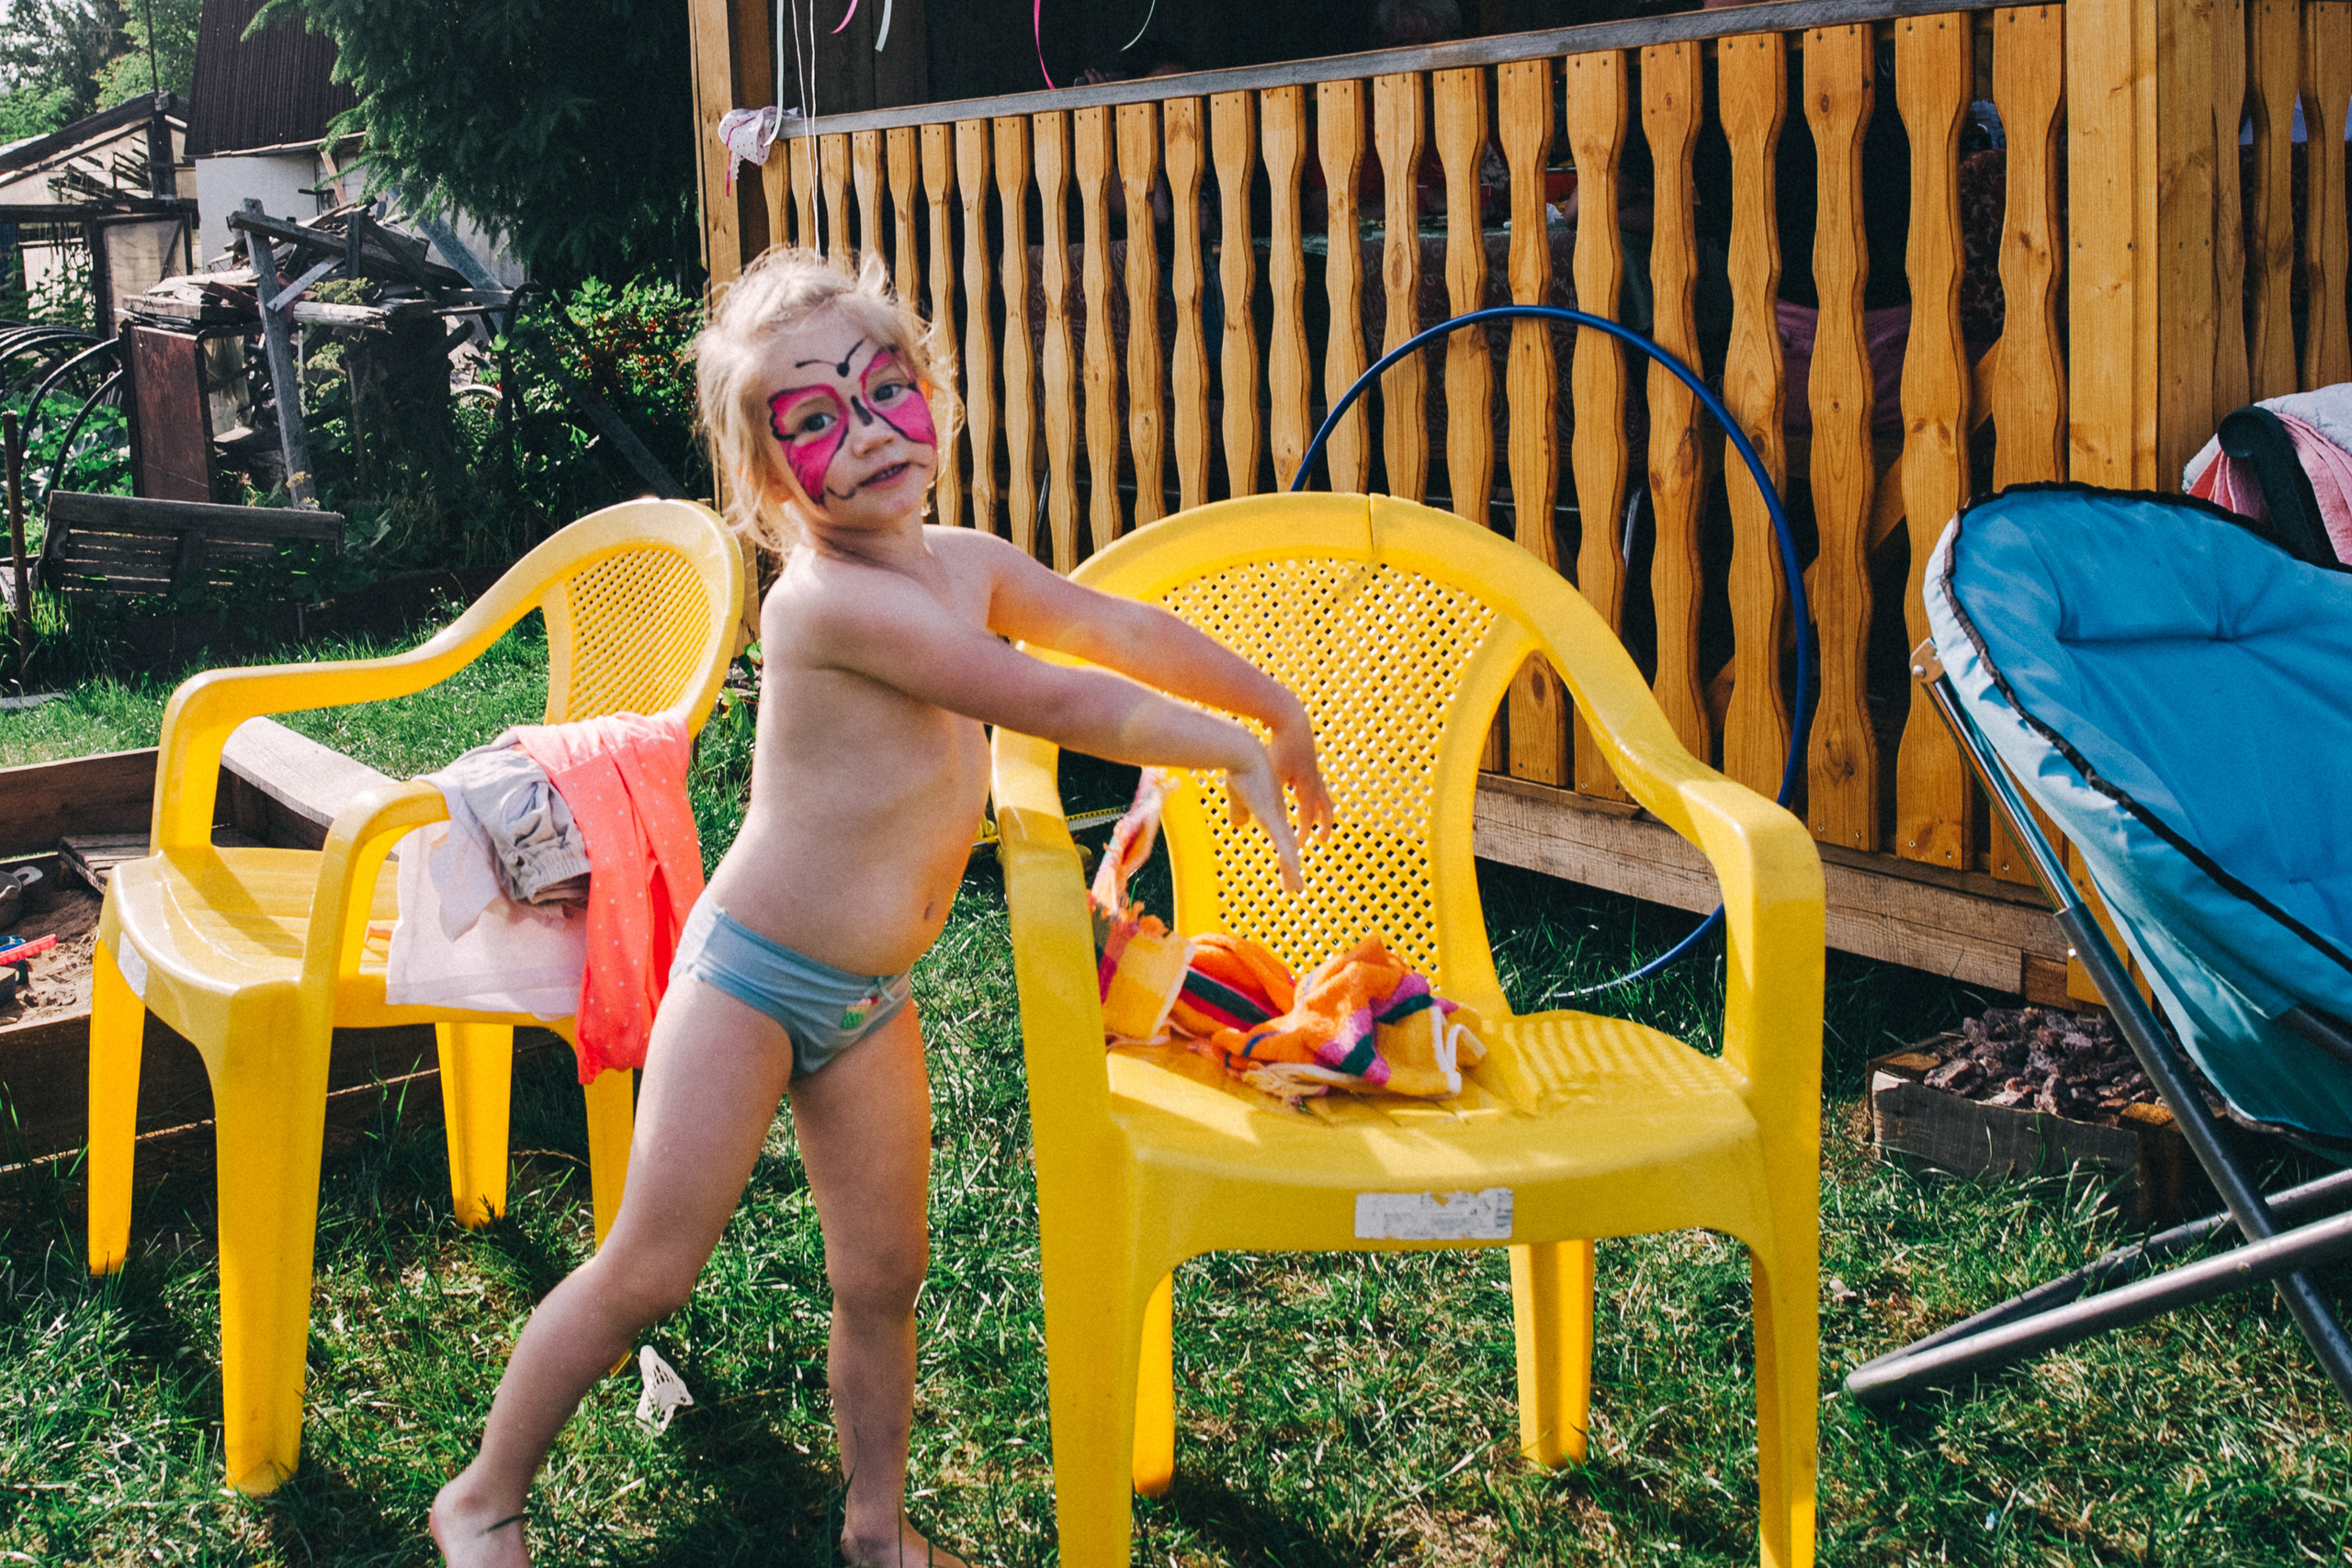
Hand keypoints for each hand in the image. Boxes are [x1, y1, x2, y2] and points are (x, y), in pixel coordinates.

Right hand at [1226, 744, 1304, 893]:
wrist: (1242, 750)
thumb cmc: (1240, 768)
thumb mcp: (1237, 796)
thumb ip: (1239, 811)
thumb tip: (1239, 825)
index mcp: (1272, 813)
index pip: (1282, 841)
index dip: (1286, 859)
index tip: (1290, 874)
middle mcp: (1278, 816)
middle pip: (1286, 848)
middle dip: (1290, 870)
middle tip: (1296, 890)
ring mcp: (1275, 815)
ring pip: (1286, 847)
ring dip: (1290, 869)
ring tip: (1296, 888)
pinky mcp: (1270, 813)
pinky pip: (1280, 837)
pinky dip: (1286, 854)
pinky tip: (1292, 866)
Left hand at [1266, 700, 1335, 843]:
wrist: (1289, 717)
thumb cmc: (1277, 746)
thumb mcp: (1267, 776)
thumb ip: (1253, 800)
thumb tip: (1237, 825)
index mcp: (1306, 786)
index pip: (1306, 815)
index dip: (1303, 832)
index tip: (1299, 846)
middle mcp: (1313, 779)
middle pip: (1325, 807)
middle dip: (1324, 824)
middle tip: (1322, 840)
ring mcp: (1312, 767)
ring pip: (1319, 793)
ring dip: (1316, 806)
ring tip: (1311, 815)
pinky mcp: (1306, 757)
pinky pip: (1310, 779)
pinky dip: (1306, 789)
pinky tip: (1294, 788)